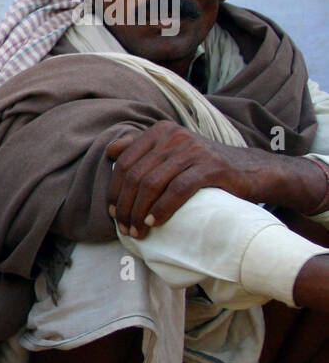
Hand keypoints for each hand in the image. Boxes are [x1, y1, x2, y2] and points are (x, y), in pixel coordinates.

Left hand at [105, 121, 325, 235]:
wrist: (251, 171)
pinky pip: (177, 190)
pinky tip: (154, 223)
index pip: (125, 162)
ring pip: (152, 183)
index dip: (114, 190)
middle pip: (136, 175)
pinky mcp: (211, 167)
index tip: (112, 212)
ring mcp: (193, 150)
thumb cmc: (202, 167)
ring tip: (137, 231)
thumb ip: (141, 149)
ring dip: (140, 212)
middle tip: (123, 228)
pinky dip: (161, 209)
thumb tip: (110, 150)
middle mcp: (175, 136)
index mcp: (160, 131)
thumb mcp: (171, 153)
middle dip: (125, 206)